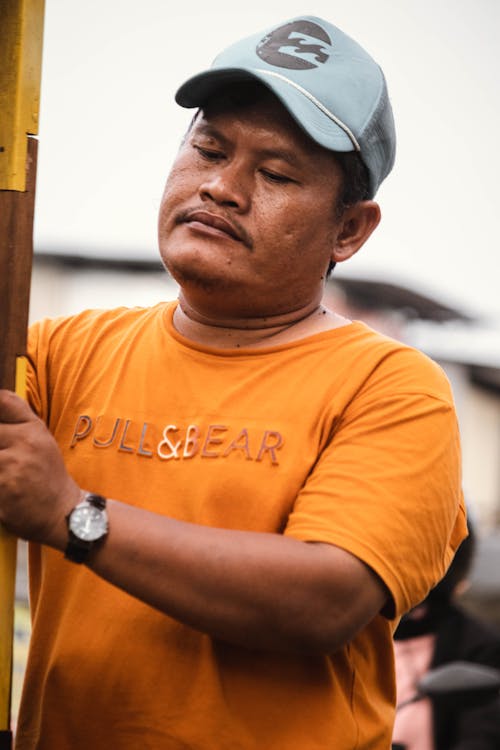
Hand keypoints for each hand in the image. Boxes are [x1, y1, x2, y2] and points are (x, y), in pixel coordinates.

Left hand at [0, 389, 79, 545]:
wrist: (63, 513)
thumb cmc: (47, 477)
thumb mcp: (40, 442)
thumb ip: (17, 422)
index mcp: (33, 428)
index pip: (3, 401)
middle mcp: (25, 442)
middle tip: (4, 458)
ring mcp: (13, 465)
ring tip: (6, 474)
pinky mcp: (4, 488)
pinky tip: (4, 491)